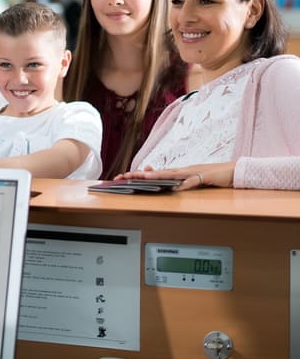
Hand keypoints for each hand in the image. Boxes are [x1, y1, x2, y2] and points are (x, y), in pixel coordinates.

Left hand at [115, 162, 235, 190]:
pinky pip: (193, 181)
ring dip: (159, 175)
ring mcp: (193, 172)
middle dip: (142, 174)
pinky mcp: (205, 177)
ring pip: (172, 174)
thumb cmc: (212, 176)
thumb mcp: (191, 180)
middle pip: (159, 172)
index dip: (140, 174)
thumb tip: (167, 186)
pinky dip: (185, 184)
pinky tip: (177, 187)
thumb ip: (179, 182)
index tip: (124, 176)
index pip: (156, 173)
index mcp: (178, 172)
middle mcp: (182, 170)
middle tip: (126, 175)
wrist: (233, 171)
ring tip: (145, 176)